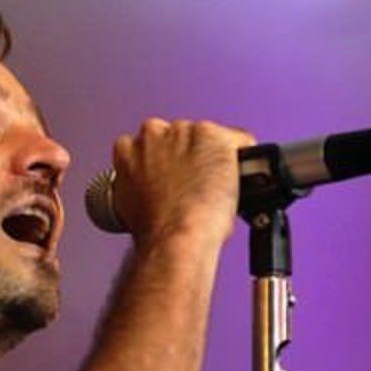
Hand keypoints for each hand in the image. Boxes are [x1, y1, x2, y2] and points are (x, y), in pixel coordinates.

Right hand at [111, 119, 255, 246]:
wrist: (175, 237)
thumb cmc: (155, 229)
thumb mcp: (130, 203)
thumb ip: (139, 182)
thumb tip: (154, 184)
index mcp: (127, 149)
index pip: (150, 143)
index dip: (164, 160)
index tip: (172, 174)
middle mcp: (153, 134)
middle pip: (177, 135)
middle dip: (186, 154)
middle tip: (194, 182)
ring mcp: (184, 133)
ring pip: (206, 137)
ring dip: (211, 155)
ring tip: (214, 186)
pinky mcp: (214, 136)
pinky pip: (240, 141)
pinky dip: (243, 158)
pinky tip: (237, 178)